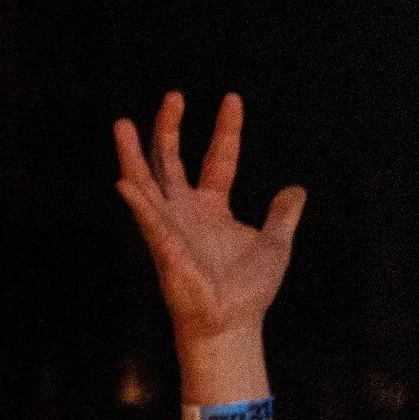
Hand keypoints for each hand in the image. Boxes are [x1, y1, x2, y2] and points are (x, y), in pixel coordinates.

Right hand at [113, 91, 305, 347]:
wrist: (231, 324)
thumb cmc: (248, 291)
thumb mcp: (275, 243)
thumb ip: (282, 214)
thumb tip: (295, 189)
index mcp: (212, 208)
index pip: (218, 159)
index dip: (226, 130)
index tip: (232, 99)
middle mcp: (185, 212)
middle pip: (170, 161)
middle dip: (170, 128)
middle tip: (174, 96)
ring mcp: (170, 227)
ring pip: (145, 183)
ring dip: (133, 154)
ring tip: (122, 123)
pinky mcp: (163, 247)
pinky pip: (147, 220)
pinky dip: (136, 201)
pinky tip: (124, 181)